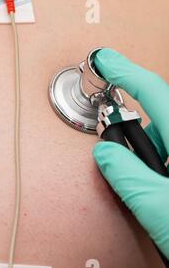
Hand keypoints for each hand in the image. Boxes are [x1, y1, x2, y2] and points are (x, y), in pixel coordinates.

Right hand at [93, 48, 168, 258]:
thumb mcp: (158, 207)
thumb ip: (126, 175)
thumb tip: (105, 153)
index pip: (154, 93)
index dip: (126, 72)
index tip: (106, 60)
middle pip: (160, 118)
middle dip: (133, 130)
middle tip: (114, 148)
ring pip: (165, 140)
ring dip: (145, 153)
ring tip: (143, 184)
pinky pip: (168, 157)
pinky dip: (156, 166)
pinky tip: (154, 188)